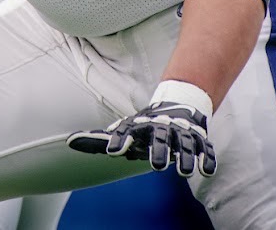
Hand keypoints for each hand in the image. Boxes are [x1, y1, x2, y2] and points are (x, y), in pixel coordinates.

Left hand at [67, 80, 216, 176]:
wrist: (178, 104)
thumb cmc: (143, 126)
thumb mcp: (122, 129)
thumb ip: (97, 139)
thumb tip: (69, 142)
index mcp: (141, 126)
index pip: (128, 131)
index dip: (121, 140)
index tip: (113, 151)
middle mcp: (161, 128)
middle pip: (159, 138)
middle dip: (159, 150)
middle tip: (157, 164)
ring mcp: (181, 133)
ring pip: (183, 145)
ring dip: (184, 157)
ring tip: (183, 171)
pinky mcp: (198, 139)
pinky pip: (204, 149)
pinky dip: (206, 158)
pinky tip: (205, 170)